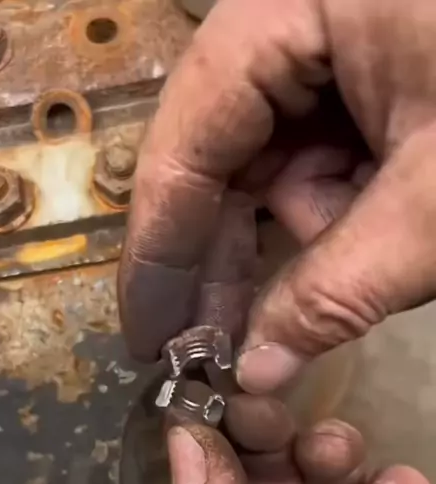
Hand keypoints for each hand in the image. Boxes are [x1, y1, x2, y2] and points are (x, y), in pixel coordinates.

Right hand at [119, 0, 435, 389]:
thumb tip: (251, 376)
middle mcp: (295, 11)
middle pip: (224, 152)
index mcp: (292, 3)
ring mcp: (333, 36)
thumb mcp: (434, 210)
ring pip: (276, 159)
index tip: (147, 337)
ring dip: (306, 236)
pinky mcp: (369, 65)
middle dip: (232, 257)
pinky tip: (375, 239)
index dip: (160, 248)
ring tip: (353, 272)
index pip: (189, 135)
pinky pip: (325, 152)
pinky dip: (342, 209)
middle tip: (216, 351)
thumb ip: (332, 294)